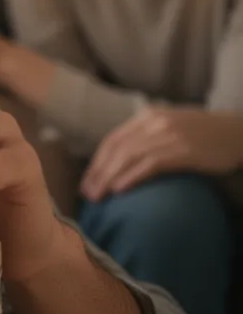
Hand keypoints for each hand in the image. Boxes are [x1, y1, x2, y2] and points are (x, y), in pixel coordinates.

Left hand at [80, 107, 238, 200]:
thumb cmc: (204, 136)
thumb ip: (147, 138)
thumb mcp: (170, 129)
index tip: (86, 181)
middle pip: (117, 149)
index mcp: (148, 117)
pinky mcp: (184, 151)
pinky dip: (132, 176)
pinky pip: (151, 164)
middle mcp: (154, 123)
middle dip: (98, 173)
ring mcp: (169, 135)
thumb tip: (120, 163)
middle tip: (87, 195)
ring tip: (98, 196)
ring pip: (129, 156)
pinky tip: (120, 190)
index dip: (97, 162)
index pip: (113, 140)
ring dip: (109, 178)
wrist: (238, 133)